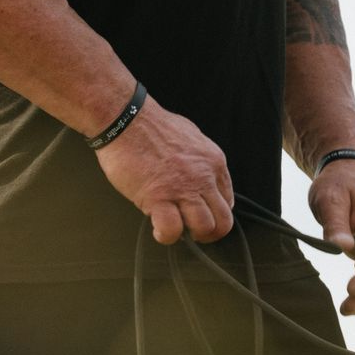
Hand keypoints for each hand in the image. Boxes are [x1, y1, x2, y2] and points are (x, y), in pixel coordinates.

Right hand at [95, 94, 233, 244]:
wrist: (127, 119)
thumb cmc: (151, 126)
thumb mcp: (190, 136)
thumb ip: (199, 159)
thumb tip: (201, 177)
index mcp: (213, 162)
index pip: (228, 200)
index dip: (214, 213)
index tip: (200, 215)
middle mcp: (203, 177)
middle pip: (224, 220)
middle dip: (210, 232)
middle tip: (193, 231)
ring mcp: (182, 188)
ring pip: (205, 227)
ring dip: (191, 235)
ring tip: (176, 228)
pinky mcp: (158, 197)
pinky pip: (172, 230)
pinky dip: (166, 236)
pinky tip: (158, 229)